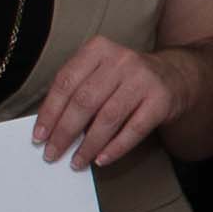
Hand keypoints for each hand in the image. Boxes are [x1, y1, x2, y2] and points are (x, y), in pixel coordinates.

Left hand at [33, 35, 194, 170]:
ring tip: (76, 162)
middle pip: (84, 101)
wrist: (174, 75)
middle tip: (52, 153)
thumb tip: (51, 128)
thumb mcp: (100, 72)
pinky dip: (115, 148)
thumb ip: (77, 92)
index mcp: (98, 49)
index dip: (49, 112)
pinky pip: (134, 129)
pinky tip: (102, 159)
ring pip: (108, 117)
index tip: (39, 136)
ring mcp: (143, 79)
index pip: (66, 82)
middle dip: (64, 132)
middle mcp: (121, 60)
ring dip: (89, 145)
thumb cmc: (126, 79)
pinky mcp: (160, 100)